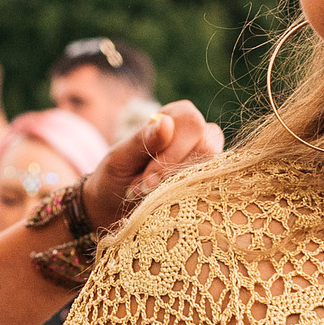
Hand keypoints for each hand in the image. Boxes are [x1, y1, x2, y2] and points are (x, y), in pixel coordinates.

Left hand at [81, 100, 222, 230]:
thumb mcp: (120, 158)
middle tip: (146, 189)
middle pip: (207, 146)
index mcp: (175, 117)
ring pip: (212, 169)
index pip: (192, 124)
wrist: (111, 207)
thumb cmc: (114, 176)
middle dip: (174, 173)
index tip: (149, 178)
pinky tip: (165, 204)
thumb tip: (167, 123)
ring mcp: (204, 161)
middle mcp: (195, 136)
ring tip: (151, 196)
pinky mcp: (206, 184)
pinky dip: (187, 199)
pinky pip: (211, 189)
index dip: (174, 152)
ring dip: (178, 187)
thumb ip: (142, 140)